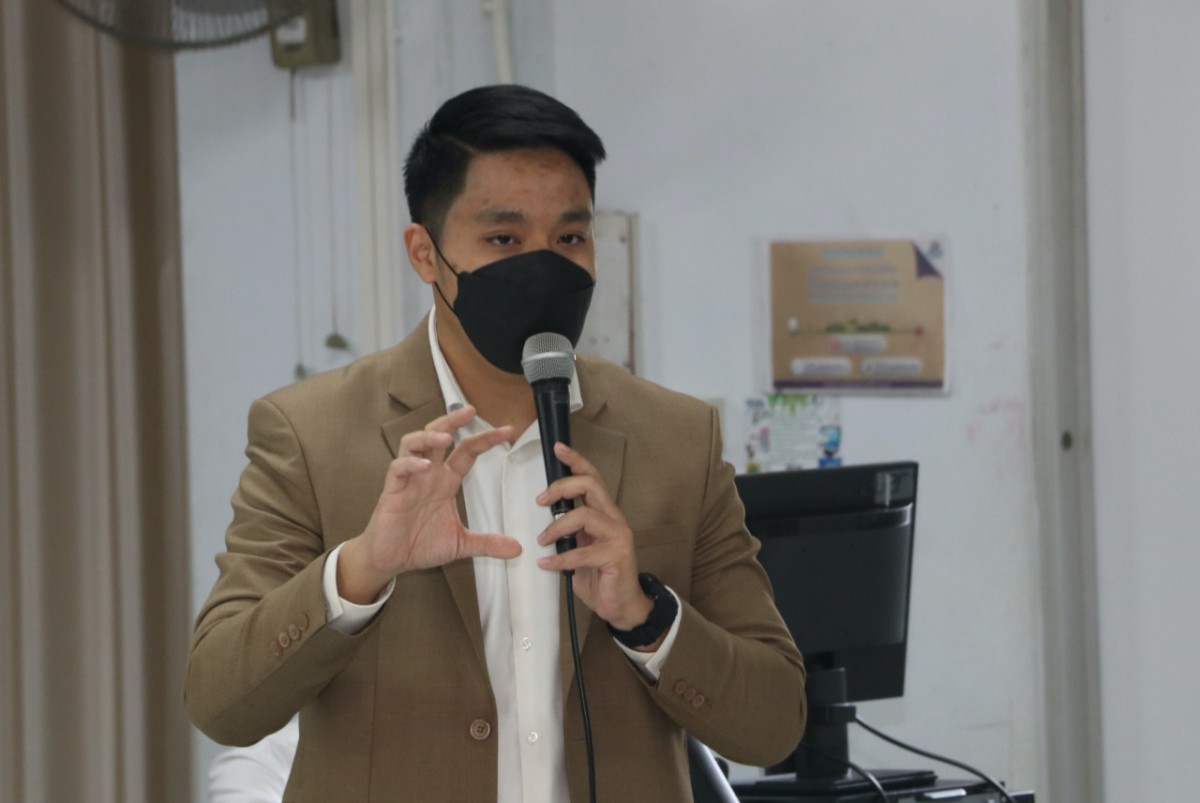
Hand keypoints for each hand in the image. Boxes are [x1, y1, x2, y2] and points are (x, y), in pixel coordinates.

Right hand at [338, 406, 520, 602]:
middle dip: (453, 421)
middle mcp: (428, 475)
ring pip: (413, 443)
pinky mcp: (392, 492)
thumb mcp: (461, 543)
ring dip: (429, 435)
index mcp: (445, 481)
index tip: (507, 430)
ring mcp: (409, 480)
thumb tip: (517, 549)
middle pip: (438, 435)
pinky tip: (424, 466)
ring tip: (446, 436)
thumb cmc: (420, 544)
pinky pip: (398, 469)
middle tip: (470, 411)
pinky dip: (410, 463)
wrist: (390, 560)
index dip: (485, 439)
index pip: (467, 451)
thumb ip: (488, 543)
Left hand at [535, 443, 652, 631]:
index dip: (576, 462)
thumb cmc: (599, 575)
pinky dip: (560, 559)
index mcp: (605, 513)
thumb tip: (543, 522)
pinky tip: (546, 564)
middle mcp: (614, 519)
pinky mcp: (616, 556)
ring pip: (585, 515)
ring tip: (542, 540)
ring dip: (557, 526)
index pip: (592, 478)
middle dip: (561, 487)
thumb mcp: (580, 548)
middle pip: (590, 486)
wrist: (621, 605)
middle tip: (540, 501)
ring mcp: (618, 537)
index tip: (558, 448)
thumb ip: (569, 533)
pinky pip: (582, 553)